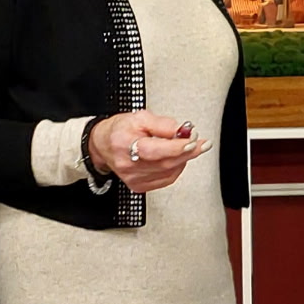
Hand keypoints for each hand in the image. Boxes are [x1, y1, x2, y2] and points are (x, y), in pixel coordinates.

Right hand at [87, 110, 210, 193]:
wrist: (102, 144)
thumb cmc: (120, 130)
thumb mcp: (140, 117)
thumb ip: (163, 124)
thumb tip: (183, 130)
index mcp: (125, 143)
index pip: (154, 150)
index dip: (176, 147)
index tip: (193, 141)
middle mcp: (127, 164)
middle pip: (164, 163)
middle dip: (187, 153)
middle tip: (201, 144)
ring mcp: (132, 178)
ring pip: (168, 172)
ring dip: (183, 160)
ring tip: (186, 147)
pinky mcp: (138, 186)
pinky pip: (165, 180)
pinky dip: (175, 169)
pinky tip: (176, 159)